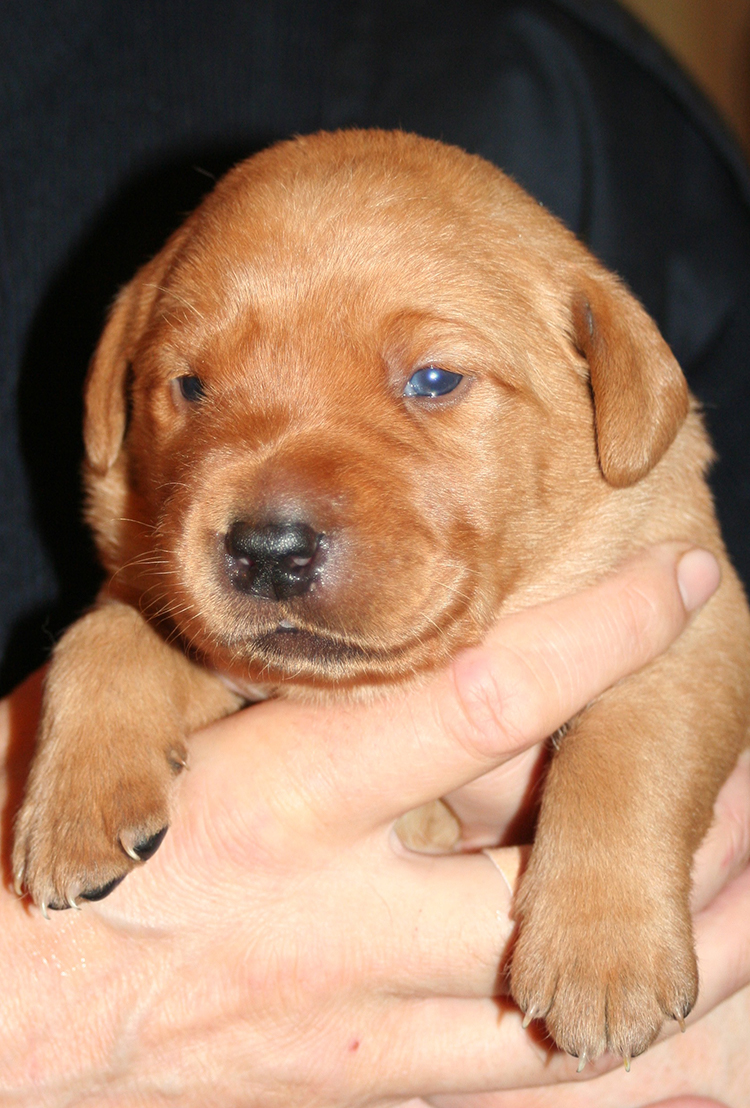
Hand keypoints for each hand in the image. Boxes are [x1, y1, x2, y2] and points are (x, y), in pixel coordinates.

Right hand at [1, 543, 743, 1107]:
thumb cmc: (52, 839)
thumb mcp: (128, 716)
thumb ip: (264, 668)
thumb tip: (386, 609)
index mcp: (276, 792)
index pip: (482, 698)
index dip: (602, 632)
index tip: (681, 575)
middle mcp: (323, 914)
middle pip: (549, 879)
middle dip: (680, 835)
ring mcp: (343, 1025)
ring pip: (554, 1025)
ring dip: (667, 974)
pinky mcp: (347, 1092)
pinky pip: (508, 1095)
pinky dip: (608, 1068)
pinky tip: (675, 1036)